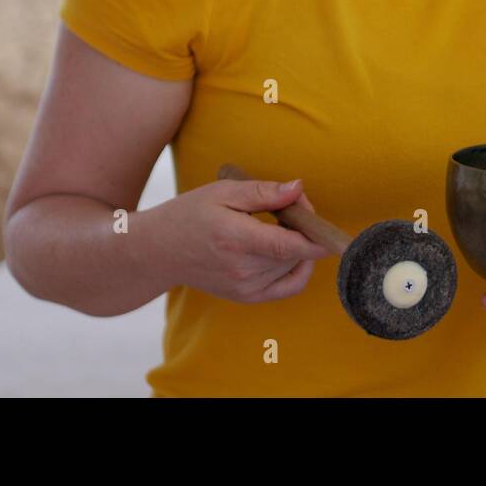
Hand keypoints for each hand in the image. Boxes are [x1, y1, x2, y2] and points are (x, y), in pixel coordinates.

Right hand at [146, 177, 332, 303]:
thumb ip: (263, 192)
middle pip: (295, 251)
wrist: (159, 251)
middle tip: (289, 202)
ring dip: (298, 244)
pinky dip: (299, 268)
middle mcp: (242, 269)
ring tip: (278, 223)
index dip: (316, 234)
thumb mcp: (224, 191)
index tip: (326, 222)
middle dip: (304, 225)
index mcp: (236, 239)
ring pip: (294, 266)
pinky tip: (291, 251)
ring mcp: (245, 287)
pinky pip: (289, 287)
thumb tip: (298, 189)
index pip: (290, 245)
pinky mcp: (247, 297)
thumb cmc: (190, 214)